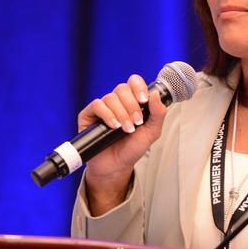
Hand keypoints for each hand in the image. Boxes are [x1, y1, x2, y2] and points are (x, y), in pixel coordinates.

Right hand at [79, 74, 166, 211]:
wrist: (116, 166)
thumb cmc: (132, 148)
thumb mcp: (151, 132)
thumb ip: (158, 114)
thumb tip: (155, 94)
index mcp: (132, 101)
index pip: (134, 82)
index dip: (139, 87)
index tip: (144, 100)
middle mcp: (117, 102)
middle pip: (122, 88)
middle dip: (132, 106)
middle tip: (136, 122)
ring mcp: (102, 107)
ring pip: (111, 97)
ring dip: (121, 113)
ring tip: (126, 129)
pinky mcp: (89, 115)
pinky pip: (97, 105)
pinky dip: (107, 114)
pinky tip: (113, 126)